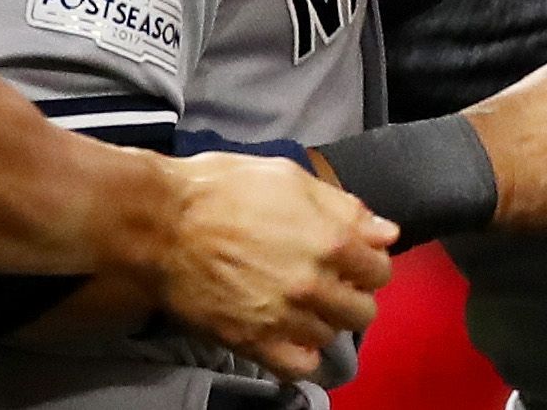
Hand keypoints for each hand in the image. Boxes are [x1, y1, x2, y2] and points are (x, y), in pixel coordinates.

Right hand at [155, 153, 396, 378]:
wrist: (161, 223)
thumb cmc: (222, 190)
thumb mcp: (290, 178)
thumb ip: (344, 208)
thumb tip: (386, 232)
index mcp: (330, 240)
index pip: (380, 270)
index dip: (370, 263)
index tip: (355, 261)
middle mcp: (314, 284)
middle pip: (363, 310)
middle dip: (353, 296)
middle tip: (331, 283)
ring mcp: (284, 317)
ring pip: (331, 337)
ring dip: (324, 322)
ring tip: (303, 304)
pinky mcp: (252, 342)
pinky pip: (298, 367)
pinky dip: (300, 355)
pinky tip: (290, 334)